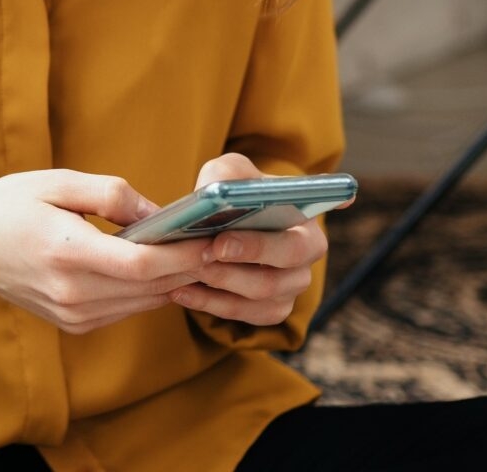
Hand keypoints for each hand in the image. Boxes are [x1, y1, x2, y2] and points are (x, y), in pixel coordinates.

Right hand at [0, 169, 213, 335]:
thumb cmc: (8, 206)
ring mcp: (72, 315)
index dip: (183, 255)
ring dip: (172, 280)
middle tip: (218, 241)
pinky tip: (157, 268)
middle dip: (188, 266)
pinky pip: (126, 309)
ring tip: (195, 252)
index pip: (142, 266)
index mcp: (66, 253)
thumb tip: (158, 213)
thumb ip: (111, 194)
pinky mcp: (74, 324)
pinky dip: (148, 291)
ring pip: (144, 303)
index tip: (211, 237)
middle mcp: (71, 293)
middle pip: (151, 288)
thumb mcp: (57, 182)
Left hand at [166, 152, 330, 326]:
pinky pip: (241, 314)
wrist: (229, 216)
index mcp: (307, 226)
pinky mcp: (270, 309)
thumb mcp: (231, 172)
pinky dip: (208, 303)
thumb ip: (226, 177)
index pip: (297, 244)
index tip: (221, 242)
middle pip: (277, 279)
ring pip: (257, 299)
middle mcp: (305, 263)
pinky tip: (180, 290)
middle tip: (200, 257)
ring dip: (218, 285)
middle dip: (233, 269)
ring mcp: (289, 289)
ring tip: (183, 270)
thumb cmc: (237, 190)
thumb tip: (212, 198)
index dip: (261, 247)